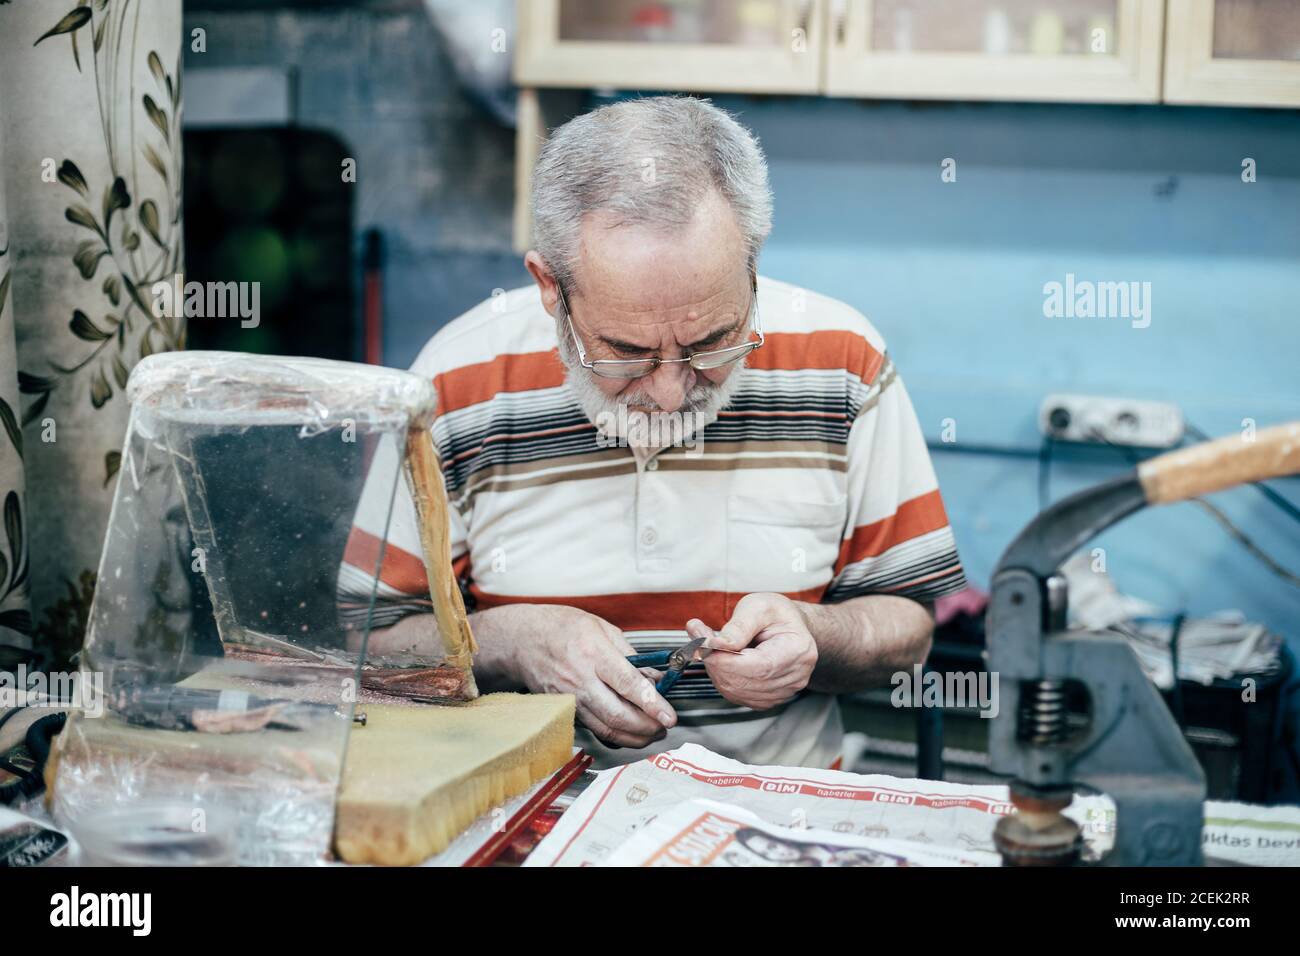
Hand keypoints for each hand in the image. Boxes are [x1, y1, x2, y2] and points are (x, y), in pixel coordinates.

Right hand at [511, 604, 677, 748]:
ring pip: (606, 728)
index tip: (670, 716)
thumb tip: (655, 679)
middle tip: (664, 727)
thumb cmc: (562, 627)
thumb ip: (631, 655)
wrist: (523, 639)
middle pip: (618, 714)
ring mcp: (569, 698)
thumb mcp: (602, 628)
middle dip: (647, 727)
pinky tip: (629, 732)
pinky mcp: (564, 710)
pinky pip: (593, 728)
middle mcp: (580, 678)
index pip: (628, 684)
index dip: (652, 703)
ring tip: (651, 734)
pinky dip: (615, 735)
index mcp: (593, 652)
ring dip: (633, 737)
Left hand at [687, 593, 817, 710]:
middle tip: (699, 638)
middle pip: (745, 681)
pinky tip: (722, 660)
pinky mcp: (769, 698)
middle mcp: (795, 675)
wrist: (787, 626)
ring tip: (710, 646)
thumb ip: (738, 626)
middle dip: (715, 662)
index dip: (726, 660)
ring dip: (716, 670)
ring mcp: (784, 691)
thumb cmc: (776, 614)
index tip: (702, 645)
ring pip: (737, 691)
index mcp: (797, 650)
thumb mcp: (758, 606)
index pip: (759, 666)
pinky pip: (737, 696)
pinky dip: (722, 679)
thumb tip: (716, 644)